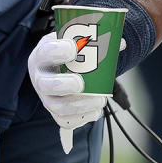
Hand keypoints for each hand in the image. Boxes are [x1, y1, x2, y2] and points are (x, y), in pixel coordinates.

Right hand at [27, 33, 107, 153]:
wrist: (62, 68)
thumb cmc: (68, 54)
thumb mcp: (75, 42)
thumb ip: (94, 41)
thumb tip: (121, 44)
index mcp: (42, 56)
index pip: (44, 53)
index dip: (57, 51)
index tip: (74, 49)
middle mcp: (40, 78)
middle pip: (45, 84)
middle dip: (64, 85)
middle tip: (81, 83)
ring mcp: (46, 97)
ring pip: (57, 107)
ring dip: (80, 105)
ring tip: (100, 100)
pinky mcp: (56, 112)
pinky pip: (66, 121)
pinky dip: (83, 118)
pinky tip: (96, 110)